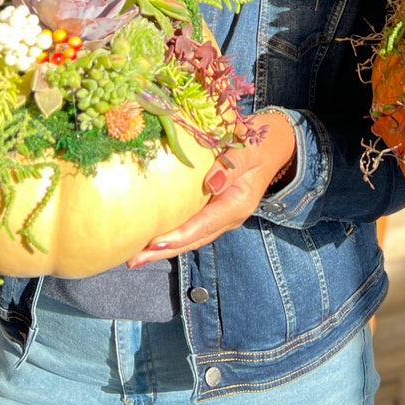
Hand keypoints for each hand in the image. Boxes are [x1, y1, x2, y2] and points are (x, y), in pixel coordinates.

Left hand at [126, 108, 297, 266]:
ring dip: (164, 248)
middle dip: (164, 251)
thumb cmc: (258, 144)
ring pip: (191, 237)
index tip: (156, 243)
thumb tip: (212, 183)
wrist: (271, 147)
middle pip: (194, 239)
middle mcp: (229, 216)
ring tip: (134, 256)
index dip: (181, 235)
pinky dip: (170, 234)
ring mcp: (220, 216)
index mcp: (238, 204)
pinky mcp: (212, 211)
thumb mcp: (249, 150)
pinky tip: (149, 238)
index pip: (206, 224)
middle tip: (134, 259)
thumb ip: (232, 166)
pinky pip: (190, 227)